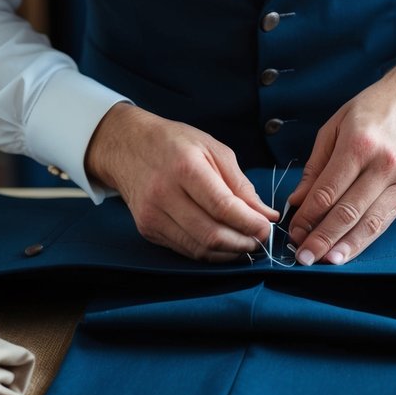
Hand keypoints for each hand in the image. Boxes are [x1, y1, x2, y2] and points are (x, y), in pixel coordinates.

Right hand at [85, 102, 276, 260]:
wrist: (127, 145)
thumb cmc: (174, 142)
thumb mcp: (213, 149)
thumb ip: (240, 185)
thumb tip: (265, 214)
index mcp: (185, 167)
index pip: (222, 206)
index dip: (249, 223)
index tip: (267, 227)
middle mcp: (164, 194)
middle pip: (211, 234)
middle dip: (243, 242)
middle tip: (261, 239)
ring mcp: (152, 215)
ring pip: (199, 248)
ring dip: (229, 252)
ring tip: (246, 242)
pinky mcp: (147, 229)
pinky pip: (185, 249)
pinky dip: (210, 251)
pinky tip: (224, 243)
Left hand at [286, 63, 395, 265]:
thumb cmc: (370, 109)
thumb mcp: (334, 125)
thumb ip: (316, 165)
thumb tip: (298, 200)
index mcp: (359, 144)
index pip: (328, 190)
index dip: (307, 216)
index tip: (293, 230)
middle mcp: (382, 165)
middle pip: (347, 212)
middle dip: (321, 238)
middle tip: (301, 256)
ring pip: (368, 223)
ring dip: (342, 246)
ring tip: (322, 261)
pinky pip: (384, 222)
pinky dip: (363, 240)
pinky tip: (347, 252)